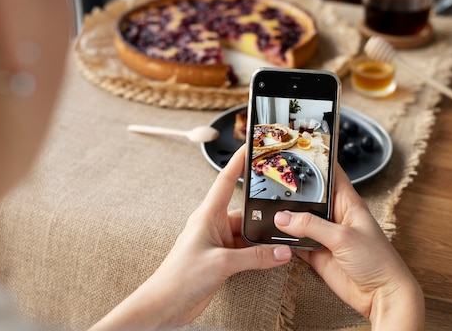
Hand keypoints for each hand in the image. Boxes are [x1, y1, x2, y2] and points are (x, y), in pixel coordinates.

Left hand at [90, 145, 291, 330]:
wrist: (166, 305)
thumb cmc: (180, 277)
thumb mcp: (222, 263)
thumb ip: (255, 257)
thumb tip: (281, 252)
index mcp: (208, 214)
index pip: (227, 180)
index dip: (239, 161)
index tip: (252, 146)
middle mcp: (214, 225)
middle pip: (246, 212)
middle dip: (264, 214)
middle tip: (285, 212)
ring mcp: (219, 242)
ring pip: (248, 233)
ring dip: (263, 239)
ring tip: (283, 241)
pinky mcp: (222, 259)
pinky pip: (246, 250)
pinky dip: (259, 254)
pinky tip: (272, 257)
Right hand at [274, 164, 424, 330]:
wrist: (381, 295)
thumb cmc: (377, 261)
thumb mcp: (343, 237)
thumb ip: (311, 226)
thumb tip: (283, 218)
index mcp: (348, 203)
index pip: (331, 173)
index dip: (317, 159)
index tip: (299, 146)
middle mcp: (335, 216)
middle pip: (310, 196)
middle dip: (293, 190)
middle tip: (271, 179)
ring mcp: (325, 235)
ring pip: (299, 219)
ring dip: (285, 217)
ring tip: (265, 207)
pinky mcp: (317, 254)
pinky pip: (296, 242)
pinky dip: (284, 240)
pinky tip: (272, 234)